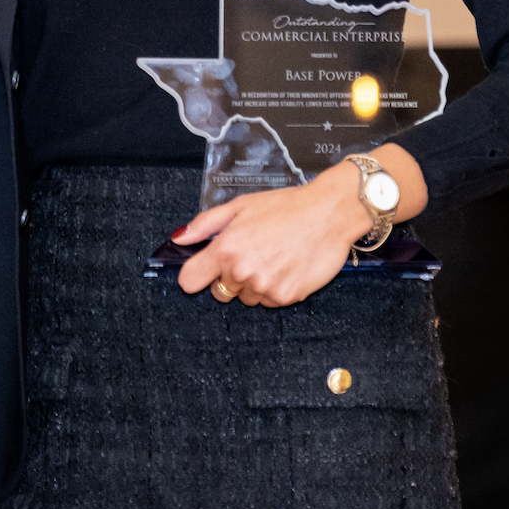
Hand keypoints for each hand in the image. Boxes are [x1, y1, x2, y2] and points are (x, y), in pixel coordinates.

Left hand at [174, 145, 427, 307]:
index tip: (205, 269)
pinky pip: (269, 302)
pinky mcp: (286, 298)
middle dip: (230, 276)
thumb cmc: (286, 206)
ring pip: (246, 298)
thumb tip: (179, 239)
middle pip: (220, 291)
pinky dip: (275, 289)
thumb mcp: (240, 206)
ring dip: (254, 284)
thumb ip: (206, 225)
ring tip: (273, 257)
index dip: (196, 274)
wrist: (329, 214)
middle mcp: (241, 272)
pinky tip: (286, 267)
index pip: (189, 281)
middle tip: (252, 254)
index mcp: (225, 249)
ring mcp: (264, 288)